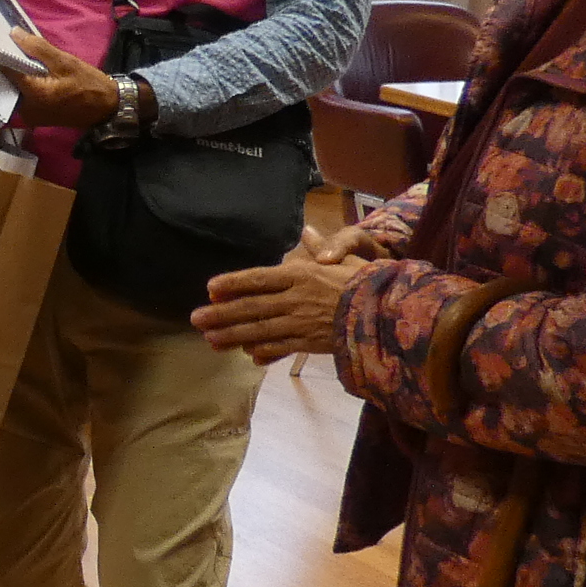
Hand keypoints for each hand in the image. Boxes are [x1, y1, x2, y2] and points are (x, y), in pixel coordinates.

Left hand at [7, 28, 125, 132]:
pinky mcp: (34, 117)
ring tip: (11, 55)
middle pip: (5, 83)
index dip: (0, 54)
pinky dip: (20, 85)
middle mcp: (26, 109)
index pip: (6, 71)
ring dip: (12, 75)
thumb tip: (14, 34)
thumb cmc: (88, 84)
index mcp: (33, 95)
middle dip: (4, 65)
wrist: (106, 107)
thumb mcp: (65, 61)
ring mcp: (29, 115)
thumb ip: (38, 48)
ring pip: (12, 90)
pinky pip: (20, 97)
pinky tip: (23, 71)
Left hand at [192, 225, 378, 364]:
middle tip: (195, 319)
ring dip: (233, 335)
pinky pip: (282, 347)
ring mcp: (301, 323)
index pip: (258, 278)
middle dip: (221, 314)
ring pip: (260, 330)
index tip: (210, 289)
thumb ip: (321, 247)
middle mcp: (295, 298)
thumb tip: (307, 231)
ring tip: (210, 340)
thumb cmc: (367, 281)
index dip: (232, 284)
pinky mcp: (311, 343)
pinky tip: (247, 355)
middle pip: (251, 307)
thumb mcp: (345, 257)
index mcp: (300, 274)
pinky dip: (263, 351)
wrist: (390, 311)